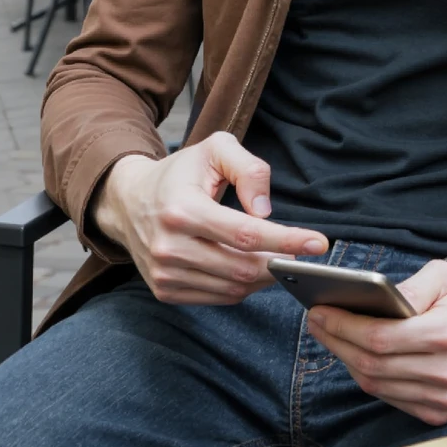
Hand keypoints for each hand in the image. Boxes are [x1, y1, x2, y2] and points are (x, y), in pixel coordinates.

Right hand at [92, 131, 327, 304]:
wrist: (128, 201)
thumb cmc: (180, 172)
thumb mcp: (216, 148)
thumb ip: (249, 168)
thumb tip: (266, 211)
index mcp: (182, 209)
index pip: (246, 234)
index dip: (286, 241)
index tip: (319, 244)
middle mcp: (169, 247)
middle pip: (243, 268)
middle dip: (280, 262)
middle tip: (301, 251)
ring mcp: (164, 274)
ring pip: (234, 288)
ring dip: (263, 277)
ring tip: (275, 255)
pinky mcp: (165, 291)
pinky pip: (218, 297)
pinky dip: (242, 286)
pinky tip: (248, 266)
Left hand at [306, 260, 446, 424]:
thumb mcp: (446, 275)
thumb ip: (408, 286)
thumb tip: (369, 297)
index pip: (379, 338)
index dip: (342, 326)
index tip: (318, 311)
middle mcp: (446, 372)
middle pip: (372, 364)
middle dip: (336, 341)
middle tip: (315, 320)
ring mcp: (444, 398)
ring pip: (377, 385)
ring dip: (346, 360)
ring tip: (329, 335)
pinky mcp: (440, 413)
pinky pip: (391, 398)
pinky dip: (368, 377)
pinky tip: (355, 355)